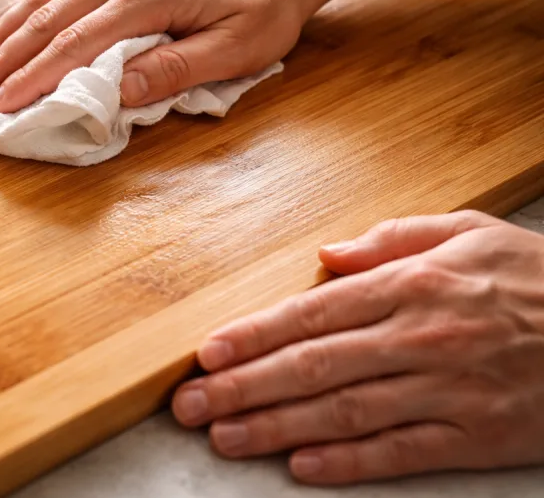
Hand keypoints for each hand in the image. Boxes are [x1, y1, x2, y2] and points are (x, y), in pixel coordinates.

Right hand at [0, 0, 318, 112]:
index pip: (74, 45)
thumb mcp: (237, 48)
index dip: (32, 79)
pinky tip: (3, 28)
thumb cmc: (265, 6)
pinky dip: (23, 9)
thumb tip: (118, 91)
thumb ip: (176, 68)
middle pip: (46, 20)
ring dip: (2, 34)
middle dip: (1, 61)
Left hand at [171, 210, 543, 484]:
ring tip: (226, 437)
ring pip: (344, 414)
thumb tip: (326, 255)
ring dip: (277, 428)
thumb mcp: (468, 232)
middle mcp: (422, 337)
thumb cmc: (536, 277)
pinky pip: (401, 452)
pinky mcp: (476, 436)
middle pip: (314, 367)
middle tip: (191, 405)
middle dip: (243, 387)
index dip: (253, 335)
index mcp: (412, 285)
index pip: (312, 313)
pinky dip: (349, 464)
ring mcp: (449, 391)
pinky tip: (301, 468)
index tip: (206, 353)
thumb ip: (391, 239)